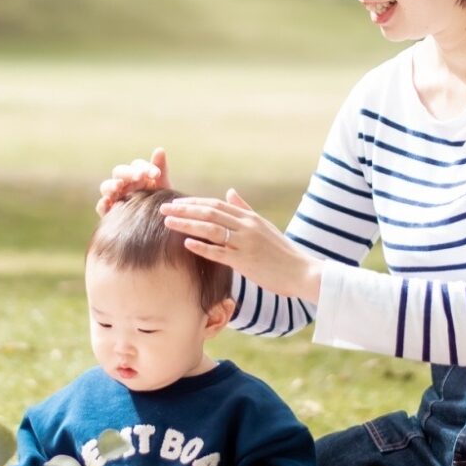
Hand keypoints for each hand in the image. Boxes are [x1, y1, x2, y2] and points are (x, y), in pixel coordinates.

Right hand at [97, 147, 171, 214]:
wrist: (159, 224)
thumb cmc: (161, 202)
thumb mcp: (164, 186)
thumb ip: (160, 168)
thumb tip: (159, 149)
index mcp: (136, 175)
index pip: (137, 165)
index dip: (145, 168)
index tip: (157, 174)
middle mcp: (123, 183)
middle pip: (119, 172)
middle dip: (128, 173)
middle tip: (139, 176)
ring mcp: (115, 197)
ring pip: (106, 186)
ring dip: (111, 185)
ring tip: (119, 186)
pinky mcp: (110, 212)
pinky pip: (101, 207)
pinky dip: (102, 204)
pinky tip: (108, 203)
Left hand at [161, 190, 320, 301]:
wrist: (301, 272)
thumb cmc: (281, 252)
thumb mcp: (263, 226)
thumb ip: (244, 209)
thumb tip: (230, 192)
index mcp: (249, 218)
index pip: (215, 204)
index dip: (194, 202)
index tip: (175, 202)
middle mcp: (246, 226)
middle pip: (209, 212)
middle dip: (184, 209)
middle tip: (163, 208)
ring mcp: (245, 243)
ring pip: (210, 229)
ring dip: (187, 224)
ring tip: (168, 222)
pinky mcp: (245, 261)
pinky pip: (219, 252)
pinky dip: (202, 247)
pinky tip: (186, 243)